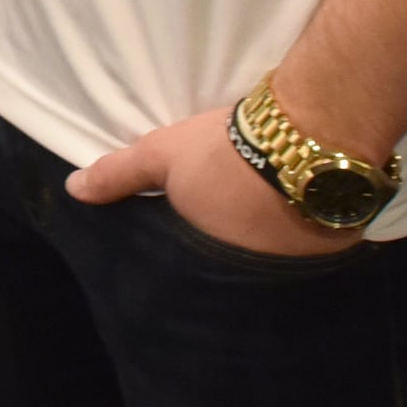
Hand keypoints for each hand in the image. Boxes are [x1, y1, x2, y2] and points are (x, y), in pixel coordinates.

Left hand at [65, 107, 353, 256]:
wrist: (309, 134)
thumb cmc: (224, 148)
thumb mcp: (162, 154)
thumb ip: (119, 175)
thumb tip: (73, 189)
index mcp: (207, 256)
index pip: (190, 268)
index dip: (189, 253)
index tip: (190, 242)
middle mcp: (251, 272)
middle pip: (234, 266)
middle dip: (230, 254)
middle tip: (231, 229)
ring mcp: (295, 265)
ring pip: (275, 259)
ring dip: (270, 243)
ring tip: (269, 218)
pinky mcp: (333, 251)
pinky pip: (312, 247)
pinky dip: (305, 233)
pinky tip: (305, 213)